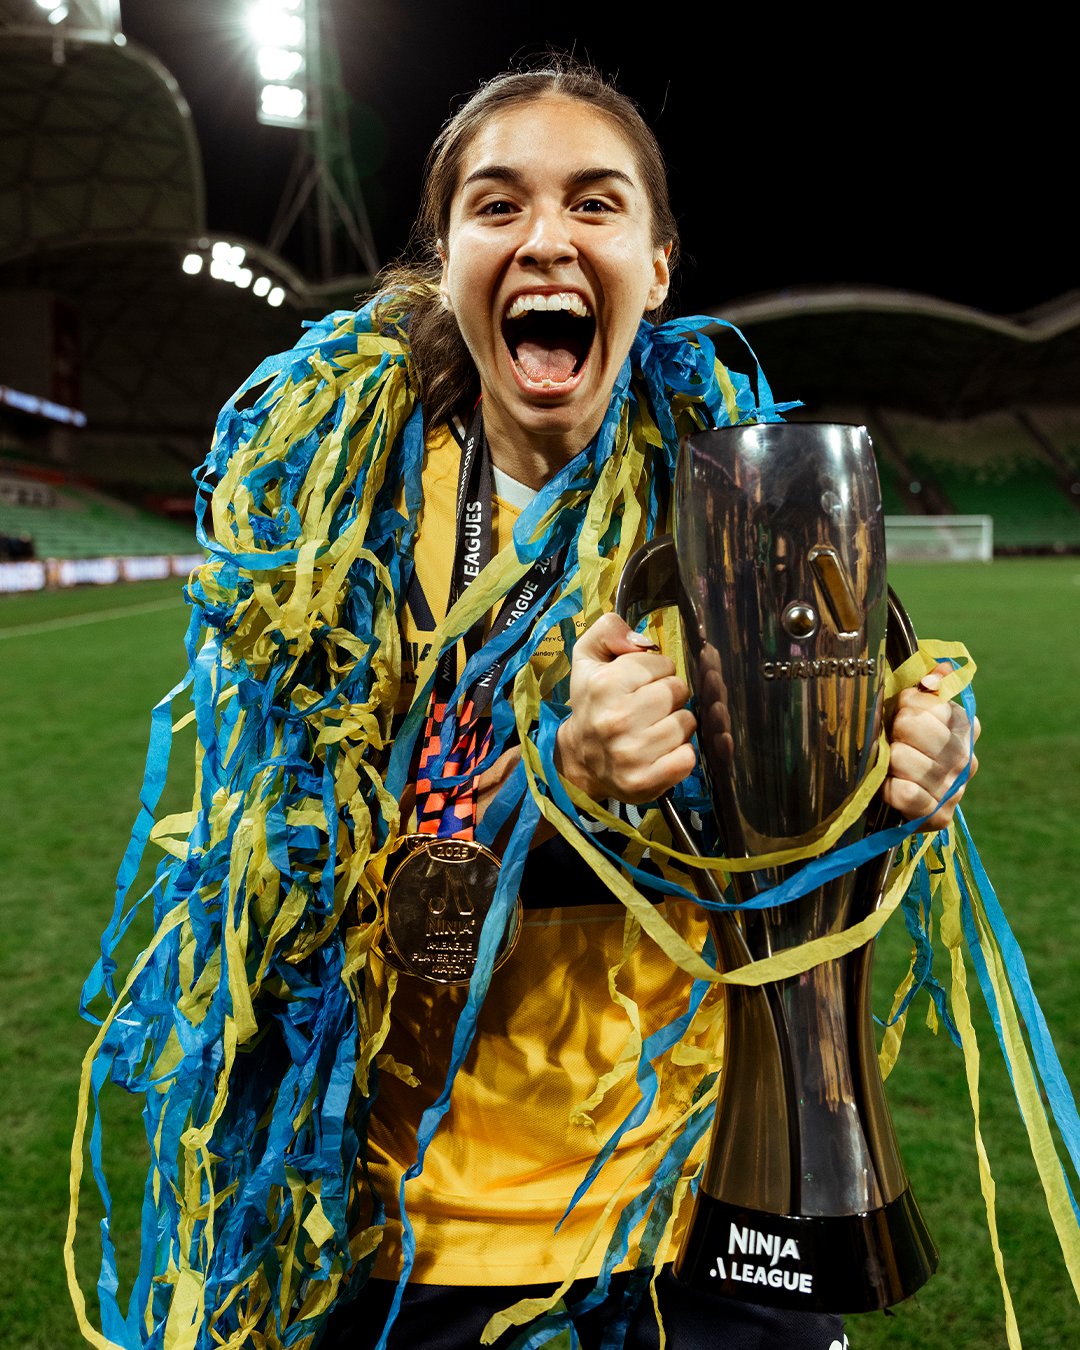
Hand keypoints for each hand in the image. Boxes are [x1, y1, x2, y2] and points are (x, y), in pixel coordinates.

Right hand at [554, 613, 696, 803]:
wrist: (579, 759)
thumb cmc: (592, 703)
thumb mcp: (588, 658)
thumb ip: (609, 630)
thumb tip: (643, 641)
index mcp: (604, 685)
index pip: (663, 664)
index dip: (657, 671)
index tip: (641, 684)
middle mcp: (617, 720)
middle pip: (678, 691)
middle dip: (669, 696)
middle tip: (650, 707)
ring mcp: (632, 754)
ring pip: (687, 723)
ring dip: (676, 724)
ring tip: (654, 729)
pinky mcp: (645, 782)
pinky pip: (688, 757)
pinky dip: (680, 754)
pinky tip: (660, 752)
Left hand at [883, 663, 980, 829]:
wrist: (896, 797)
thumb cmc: (902, 744)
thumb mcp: (911, 708)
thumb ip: (926, 684)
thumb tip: (937, 673)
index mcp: (964, 725)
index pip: (928, 701)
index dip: (905, 704)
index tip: (901, 713)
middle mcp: (966, 756)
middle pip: (912, 725)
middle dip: (893, 731)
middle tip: (893, 742)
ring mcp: (955, 788)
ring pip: (902, 758)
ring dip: (887, 761)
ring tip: (891, 766)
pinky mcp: (939, 816)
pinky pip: (903, 793)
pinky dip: (888, 788)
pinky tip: (890, 786)